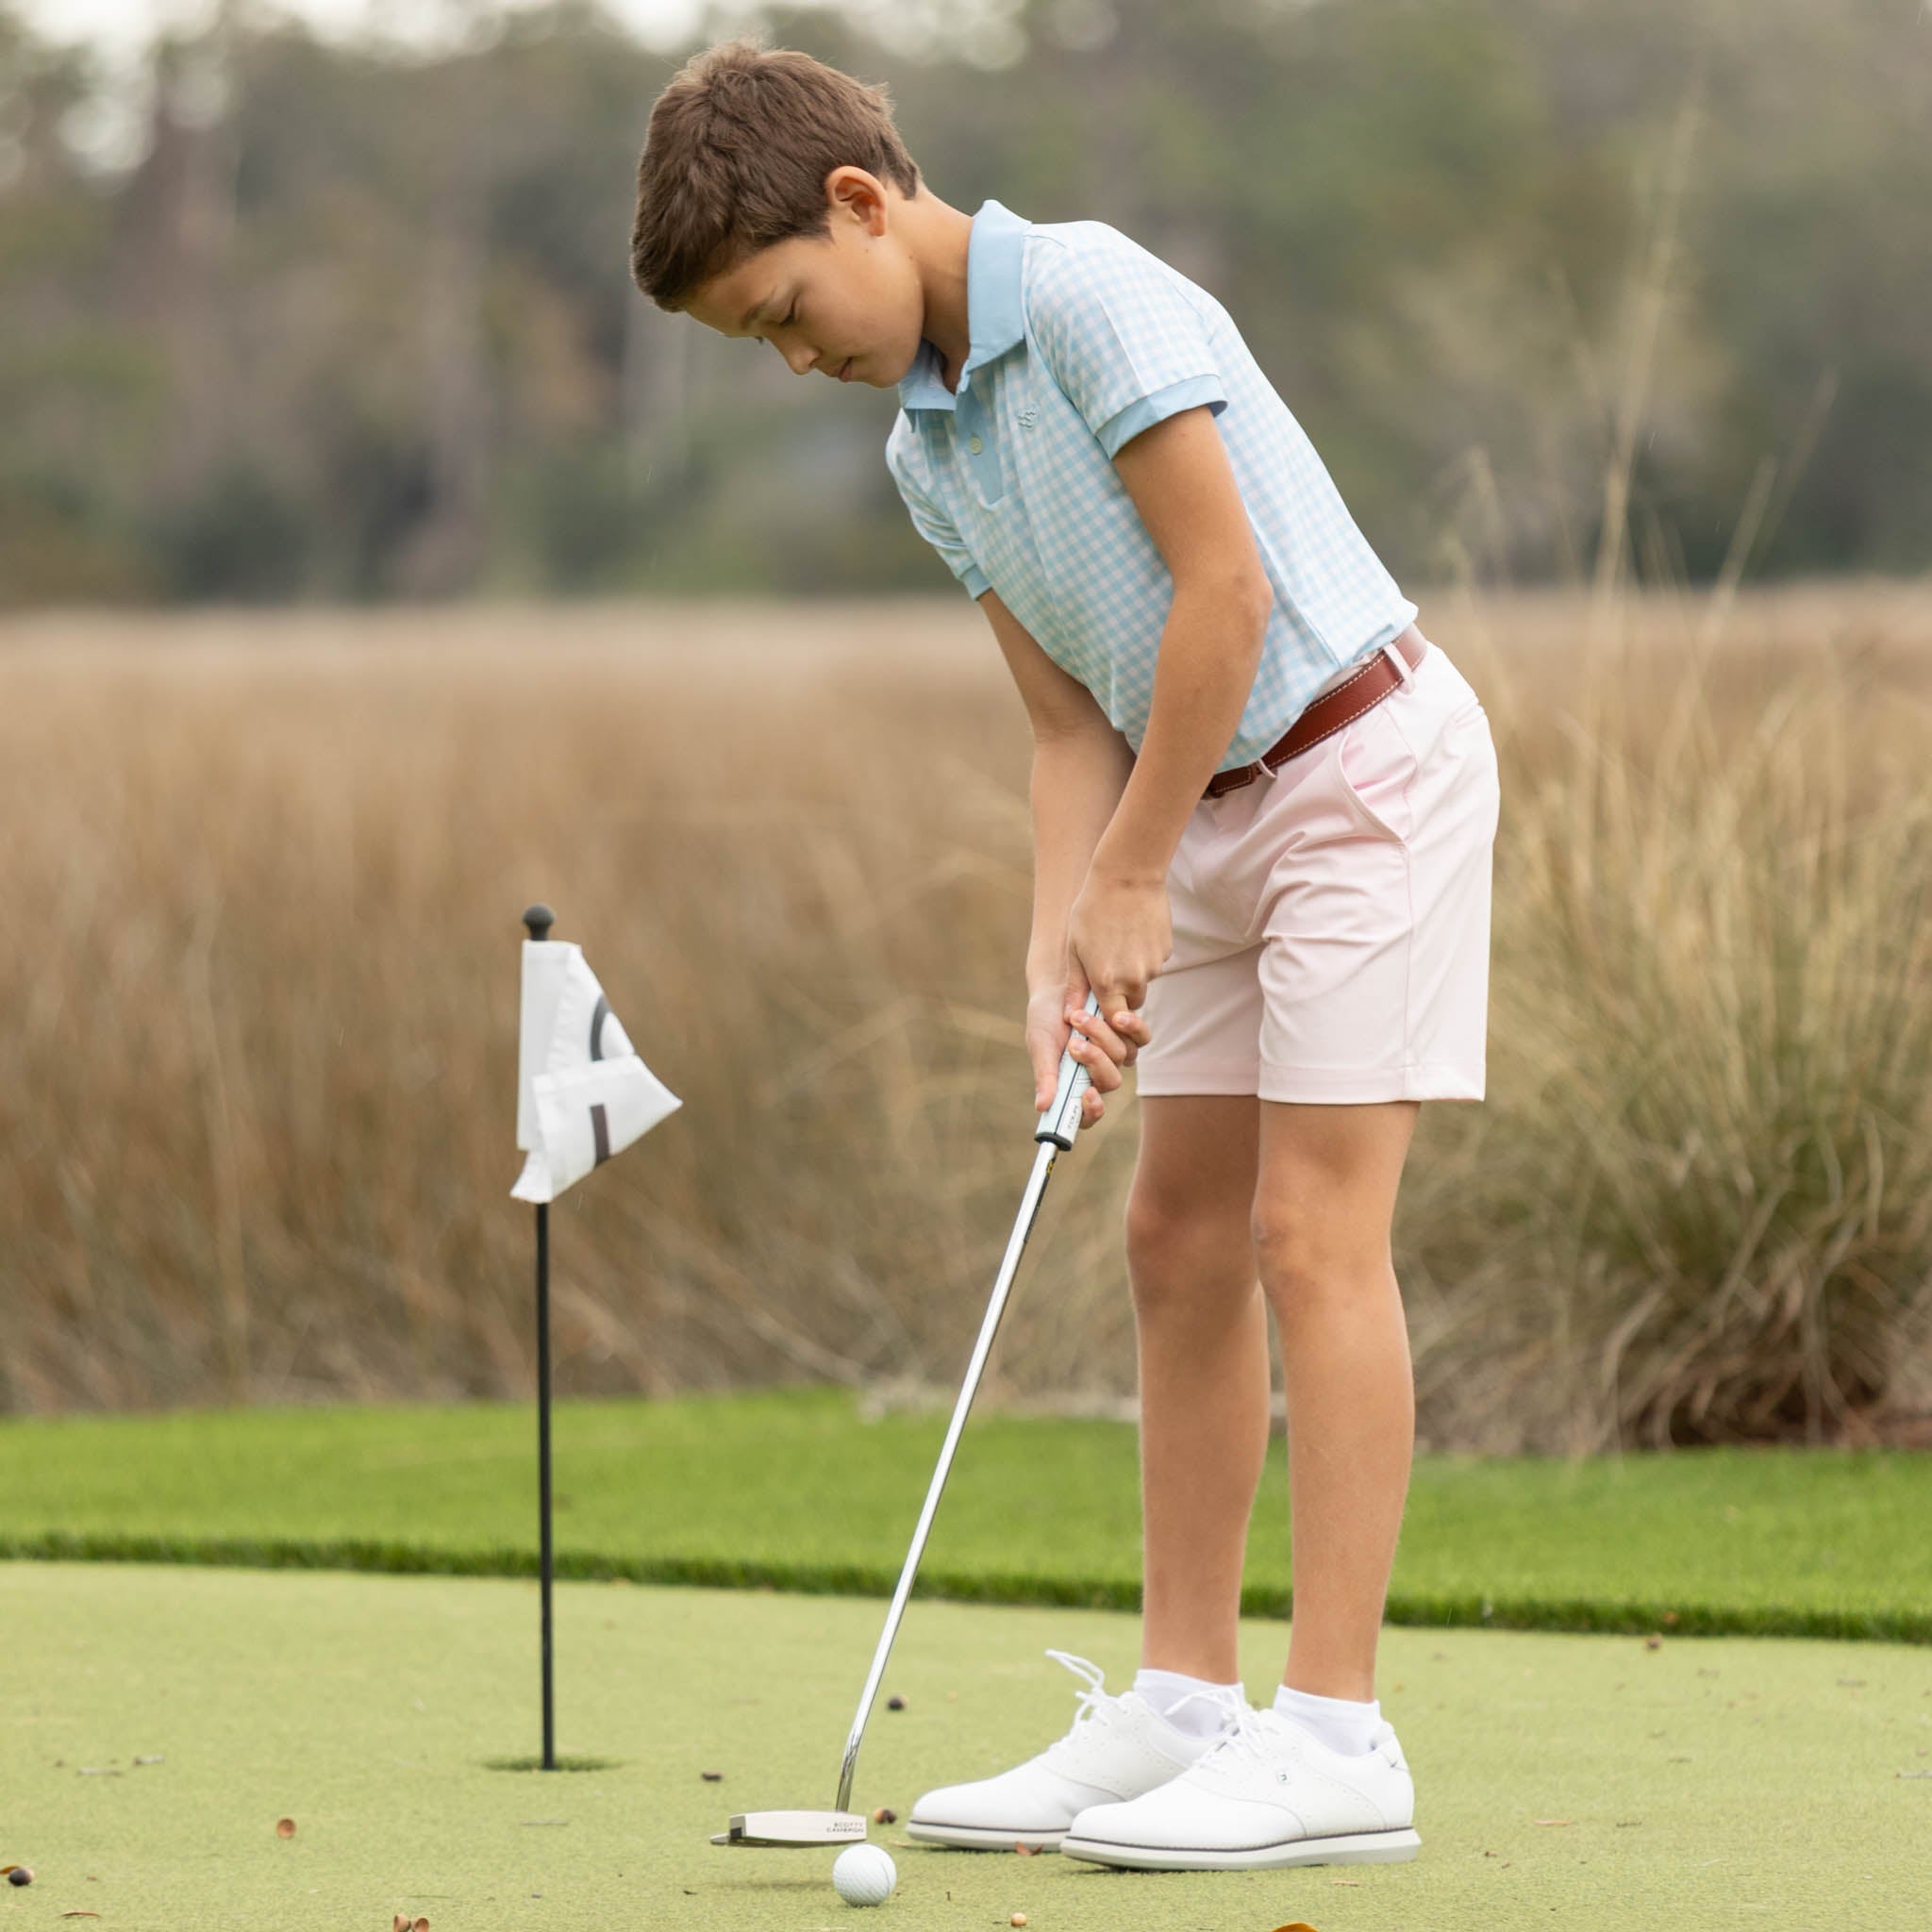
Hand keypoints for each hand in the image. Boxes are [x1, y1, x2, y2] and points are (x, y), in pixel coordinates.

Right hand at [1025, 964, 1151, 1130]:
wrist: (1059, 982)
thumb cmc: (1044, 1018)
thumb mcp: (1040, 1045)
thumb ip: (1045, 1075)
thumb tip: (1042, 1107)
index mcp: (1074, 1084)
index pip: (1088, 1114)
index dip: (1092, 1111)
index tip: (1088, 1094)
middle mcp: (1097, 1072)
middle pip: (1110, 1082)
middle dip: (1094, 1061)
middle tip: (1074, 1043)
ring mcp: (1115, 1052)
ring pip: (1123, 1056)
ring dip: (1101, 1036)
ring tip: (1077, 1016)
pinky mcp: (1129, 1031)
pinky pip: (1140, 1037)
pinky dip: (1130, 1026)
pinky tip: (1116, 1015)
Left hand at [1067, 871, 1170, 1021]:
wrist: (1127, 877)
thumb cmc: (1092, 909)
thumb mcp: (1074, 947)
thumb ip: (1075, 985)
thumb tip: (1070, 1015)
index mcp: (1108, 982)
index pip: (1112, 1019)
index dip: (1106, 1016)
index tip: (1099, 1004)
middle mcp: (1134, 979)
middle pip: (1132, 1003)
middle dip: (1121, 995)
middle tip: (1108, 967)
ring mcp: (1153, 965)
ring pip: (1143, 981)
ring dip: (1133, 972)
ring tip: (1119, 941)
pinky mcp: (1166, 951)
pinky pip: (1154, 962)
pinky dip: (1144, 955)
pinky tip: (1133, 931)